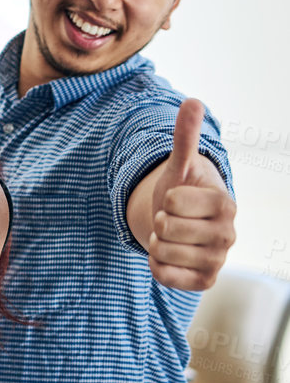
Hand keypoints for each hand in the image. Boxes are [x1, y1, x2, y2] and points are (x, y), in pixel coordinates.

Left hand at [147, 98, 235, 290]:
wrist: (179, 224)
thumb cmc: (179, 192)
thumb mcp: (178, 165)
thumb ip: (184, 137)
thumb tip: (193, 101)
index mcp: (225, 203)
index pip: (176, 200)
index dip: (165, 198)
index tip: (174, 198)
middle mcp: (228, 234)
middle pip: (168, 227)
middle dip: (158, 220)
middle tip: (169, 219)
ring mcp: (218, 259)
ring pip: (165, 252)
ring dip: (155, 242)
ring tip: (168, 236)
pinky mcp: (205, 281)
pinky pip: (167, 276)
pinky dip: (157, 265)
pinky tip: (167, 256)